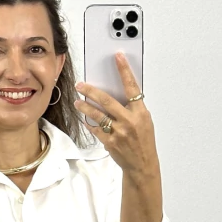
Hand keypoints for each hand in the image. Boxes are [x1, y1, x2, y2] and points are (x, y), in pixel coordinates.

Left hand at [73, 52, 158, 177]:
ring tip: (77, 101)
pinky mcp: (110, 142)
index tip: (118, 57)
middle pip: (107, 101)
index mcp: (140, 113)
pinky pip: (95, 129)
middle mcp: (129, 121)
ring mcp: (118, 132)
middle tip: (81, 85)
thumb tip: (116, 93)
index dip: (124, 71)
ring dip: (85, 107)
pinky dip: (89, 123)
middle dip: (91, 91)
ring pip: (97, 115)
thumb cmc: (143, 141)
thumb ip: (132, 107)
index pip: (132, 87)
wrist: (142, 164)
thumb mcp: (144, 121)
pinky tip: (85, 118)